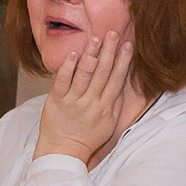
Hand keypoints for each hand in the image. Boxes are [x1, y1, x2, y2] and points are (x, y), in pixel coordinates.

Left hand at [32, 31, 136, 164]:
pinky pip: (63, 81)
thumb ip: (115, 103)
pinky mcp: (57, 101)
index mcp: (106, 108)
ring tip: (95, 39)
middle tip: (112, 33)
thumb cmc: (87, 138)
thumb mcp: (108, 123)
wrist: (65, 152)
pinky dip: (69, 67)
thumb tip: (122, 82)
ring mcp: (74, 102)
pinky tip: (74, 54)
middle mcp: (92, 103)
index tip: (128, 45)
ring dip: (91, 55)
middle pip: (102, 73)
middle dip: (108, 52)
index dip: (123, 61)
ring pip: (85, 75)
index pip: (117, 80)